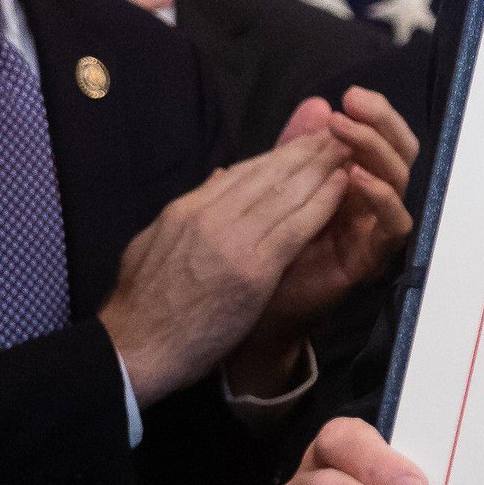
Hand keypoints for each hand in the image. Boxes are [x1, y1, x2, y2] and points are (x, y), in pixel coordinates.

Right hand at [96, 134, 351, 401]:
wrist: (136, 350)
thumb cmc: (142, 307)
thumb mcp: (152, 245)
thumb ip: (185, 214)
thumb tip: (215, 180)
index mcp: (185, 210)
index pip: (240, 173)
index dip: (277, 156)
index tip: (301, 145)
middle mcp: (209, 215)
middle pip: (267, 173)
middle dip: (304, 151)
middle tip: (334, 134)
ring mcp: (232, 240)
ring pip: (286, 193)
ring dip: (321, 168)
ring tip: (347, 149)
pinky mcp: (254, 270)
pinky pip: (297, 227)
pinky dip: (323, 203)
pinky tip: (343, 186)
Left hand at [234, 89, 418, 380]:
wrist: (246, 309)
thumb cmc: (261, 248)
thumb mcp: (275, 188)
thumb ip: (294, 149)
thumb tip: (313, 103)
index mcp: (353, 179)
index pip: (380, 137)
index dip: (371, 113)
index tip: (346, 95)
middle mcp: (371, 201)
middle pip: (399, 152)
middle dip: (381, 123)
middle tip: (352, 105)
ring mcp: (373, 229)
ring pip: (400, 181)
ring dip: (375, 151)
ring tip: (345, 133)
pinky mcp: (370, 259)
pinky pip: (394, 227)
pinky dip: (381, 198)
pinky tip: (356, 178)